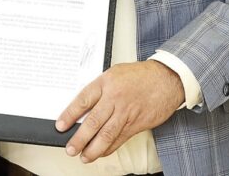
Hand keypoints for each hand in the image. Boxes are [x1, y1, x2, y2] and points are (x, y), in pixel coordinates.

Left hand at [55, 60, 183, 162]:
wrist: (167, 79)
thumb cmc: (140, 75)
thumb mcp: (114, 73)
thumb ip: (100, 88)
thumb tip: (84, 107)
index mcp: (106, 83)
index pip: (83, 100)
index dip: (70, 115)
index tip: (61, 126)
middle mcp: (115, 98)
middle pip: (93, 121)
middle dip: (80, 138)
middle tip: (70, 148)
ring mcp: (126, 113)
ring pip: (107, 134)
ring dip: (93, 148)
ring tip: (83, 156)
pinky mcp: (136, 124)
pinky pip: (120, 139)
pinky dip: (109, 148)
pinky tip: (100, 153)